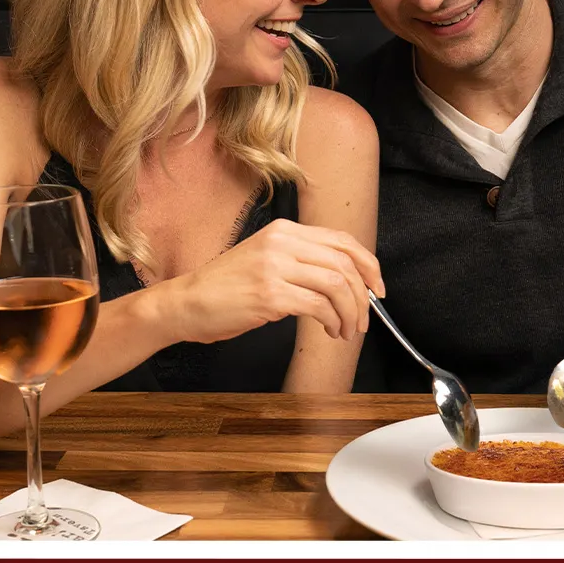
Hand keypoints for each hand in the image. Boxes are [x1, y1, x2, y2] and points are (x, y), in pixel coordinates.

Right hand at [154, 218, 380, 343]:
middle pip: (344, 263)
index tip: (376, 287)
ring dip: (350, 312)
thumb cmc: (225, 288)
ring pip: (336, 284)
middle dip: (362, 295)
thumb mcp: (264, 259)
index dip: (367, 264)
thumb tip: (343, 280)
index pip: (341, 241)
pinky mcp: (270, 294)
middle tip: (363, 319)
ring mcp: (275, 267)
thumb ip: (299, 260)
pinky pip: (318, 306)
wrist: (187, 303)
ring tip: (346, 330)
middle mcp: (281, 242)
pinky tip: (329, 332)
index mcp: (284, 230)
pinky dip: (332, 322)